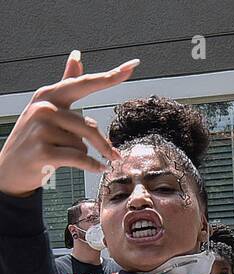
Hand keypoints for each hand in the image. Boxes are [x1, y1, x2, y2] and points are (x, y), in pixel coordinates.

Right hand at [0, 52, 134, 197]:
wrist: (11, 167)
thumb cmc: (35, 137)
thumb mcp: (48, 107)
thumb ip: (66, 83)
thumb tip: (77, 55)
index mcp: (48, 95)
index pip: (84, 84)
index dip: (109, 77)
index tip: (131, 66)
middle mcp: (43, 108)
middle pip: (90, 126)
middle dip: (103, 144)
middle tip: (115, 156)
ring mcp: (40, 129)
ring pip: (84, 145)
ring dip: (87, 155)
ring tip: (79, 158)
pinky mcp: (43, 151)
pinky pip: (80, 158)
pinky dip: (92, 166)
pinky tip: (96, 168)